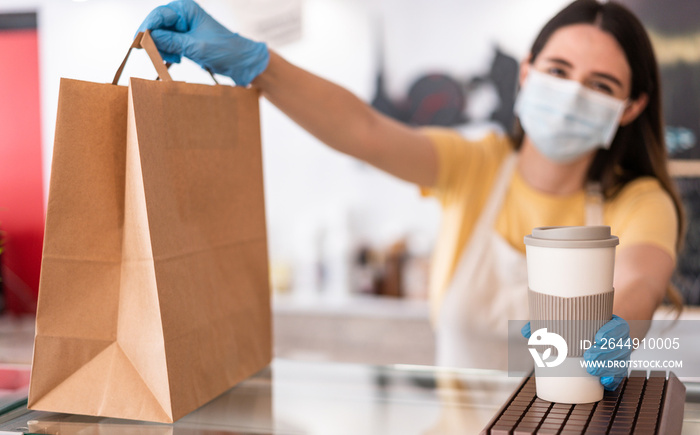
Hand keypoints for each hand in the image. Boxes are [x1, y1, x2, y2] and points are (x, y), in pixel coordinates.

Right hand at [136, 0, 268, 85]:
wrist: (241, 62)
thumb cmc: (225, 50)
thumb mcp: (196, 47)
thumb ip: (172, 42)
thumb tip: (148, 37)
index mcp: (186, 9)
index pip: (158, 15)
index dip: (146, 27)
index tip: (138, 42)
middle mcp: (181, 15)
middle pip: (155, 25)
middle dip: (154, 41)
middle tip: (156, 54)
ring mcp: (181, 28)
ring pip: (159, 37)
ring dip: (162, 49)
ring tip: (176, 58)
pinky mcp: (183, 39)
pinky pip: (167, 45)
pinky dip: (168, 53)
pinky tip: (178, 58)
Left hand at [522, 317, 630, 390]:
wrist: (592, 338)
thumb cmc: (578, 328)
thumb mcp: (566, 323)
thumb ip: (546, 324)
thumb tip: (526, 330)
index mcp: (610, 324)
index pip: (617, 326)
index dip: (611, 332)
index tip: (598, 337)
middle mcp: (617, 340)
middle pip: (619, 347)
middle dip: (605, 354)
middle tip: (588, 358)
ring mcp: (619, 356)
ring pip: (620, 362)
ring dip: (608, 368)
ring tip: (592, 371)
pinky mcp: (617, 370)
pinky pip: (619, 376)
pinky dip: (613, 380)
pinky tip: (605, 383)